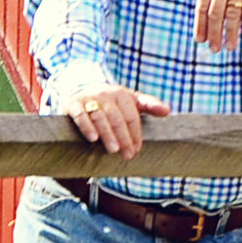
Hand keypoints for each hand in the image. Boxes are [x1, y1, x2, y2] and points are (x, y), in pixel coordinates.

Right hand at [57, 77, 173, 158]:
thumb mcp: (131, 100)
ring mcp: (89, 98)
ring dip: (108, 134)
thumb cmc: (110, 100)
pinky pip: (80, 115)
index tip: (136, 150)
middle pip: (117, 119)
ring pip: (100, 118)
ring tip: (113, 149)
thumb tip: (167, 111)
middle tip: (127, 155)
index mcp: (122, 94)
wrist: (80, 87)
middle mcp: (106, 94)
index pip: (131, 117)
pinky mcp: (73, 104)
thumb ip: (149, 105)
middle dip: (124, 138)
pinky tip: (93, 139)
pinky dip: (86, 126)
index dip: (135, 134)